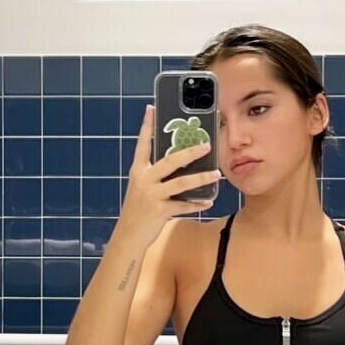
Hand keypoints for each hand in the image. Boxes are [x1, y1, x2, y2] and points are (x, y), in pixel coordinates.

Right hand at [117, 104, 220, 244]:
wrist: (128, 236)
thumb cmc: (138, 209)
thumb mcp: (142, 187)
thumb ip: (156, 174)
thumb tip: (179, 161)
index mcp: (138, 171)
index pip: (142, 144)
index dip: (147, 126)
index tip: (151, 109)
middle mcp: (144, 180)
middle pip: (169, 162)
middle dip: (189, 153)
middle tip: (206, 145)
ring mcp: (151, 196)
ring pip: (180, 184)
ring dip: (200, 178)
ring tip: (216, 174)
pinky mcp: (159, 211)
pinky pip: (183, 206)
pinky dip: (196, 204)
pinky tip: (208, 202)